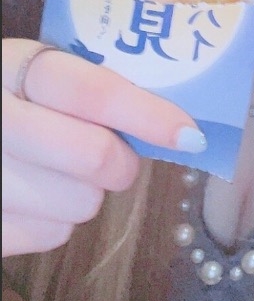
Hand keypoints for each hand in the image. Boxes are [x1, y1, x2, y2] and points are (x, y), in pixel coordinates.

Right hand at [2, 38, 205, 256]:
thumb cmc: (14, 96)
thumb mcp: (39, 68)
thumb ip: (94, 78)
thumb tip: (173, 109)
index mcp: (14, 66)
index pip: (92, 91)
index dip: (148, 114)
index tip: (189, 133)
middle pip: (94, 156)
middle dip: (123, 160)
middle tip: (120, 154)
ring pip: (80, 204)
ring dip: (89, 190)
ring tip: (64, 167)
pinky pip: (51, 234)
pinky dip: (57, 217)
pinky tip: (37, 191)